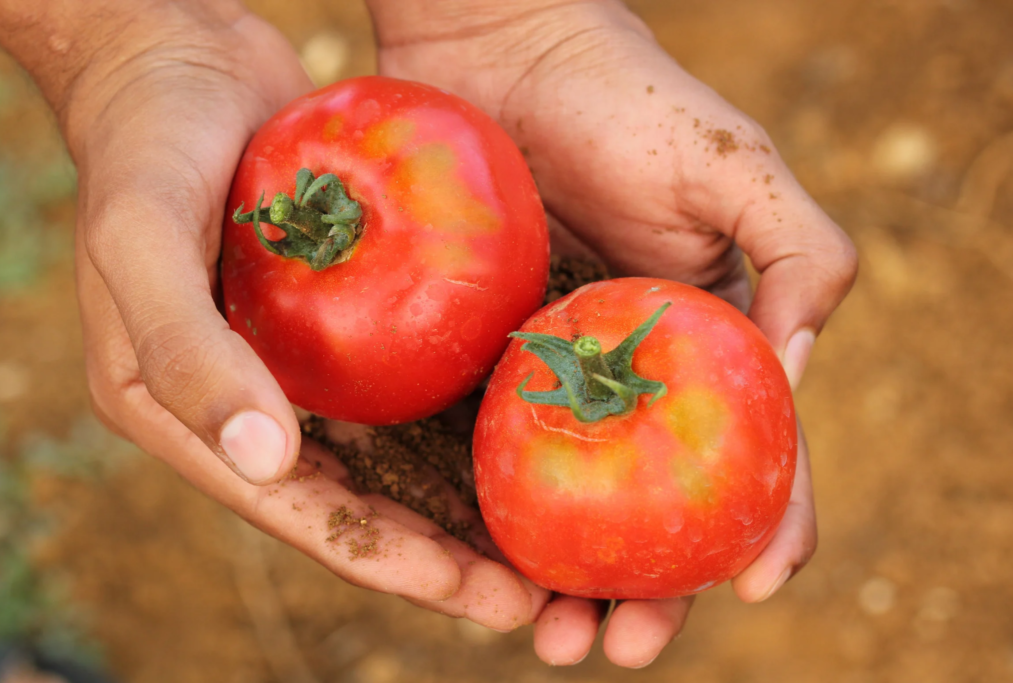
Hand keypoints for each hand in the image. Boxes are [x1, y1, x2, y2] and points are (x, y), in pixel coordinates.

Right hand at [0, 0, 544, 629]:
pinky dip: (458, 420)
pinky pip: (403, 385)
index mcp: (186, 415)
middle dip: (444, 558)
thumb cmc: (146, 141)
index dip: (395, 563)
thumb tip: (265, 463)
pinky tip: (525, 433)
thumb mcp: (142, 239)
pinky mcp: (333, 321)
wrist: (175, 54)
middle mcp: (246, 406)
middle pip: (360, 505)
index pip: (305, 513)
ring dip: (463, 503)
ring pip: (391, 458)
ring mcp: (294, 366)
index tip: (482, 599)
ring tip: (545, 540)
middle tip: (538, 594)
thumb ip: (187, 353)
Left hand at [369, 0, 855, 666]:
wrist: (497, 53)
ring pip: (572, 503)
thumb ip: (802, 258)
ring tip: (551, 636)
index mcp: (706, 343)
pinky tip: (481, 564)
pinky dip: (494, 518)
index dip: (764, 527)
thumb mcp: (737, 168)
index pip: (750, 454)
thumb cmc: (624, 100)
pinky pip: (489, 453)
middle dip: (652, 589)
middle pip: (654, 503)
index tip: (755, 589)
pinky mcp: (476, 362)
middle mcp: (631, 374)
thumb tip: (798, 375)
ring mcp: (551, 376)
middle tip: (623, 645)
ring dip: (569, 580)